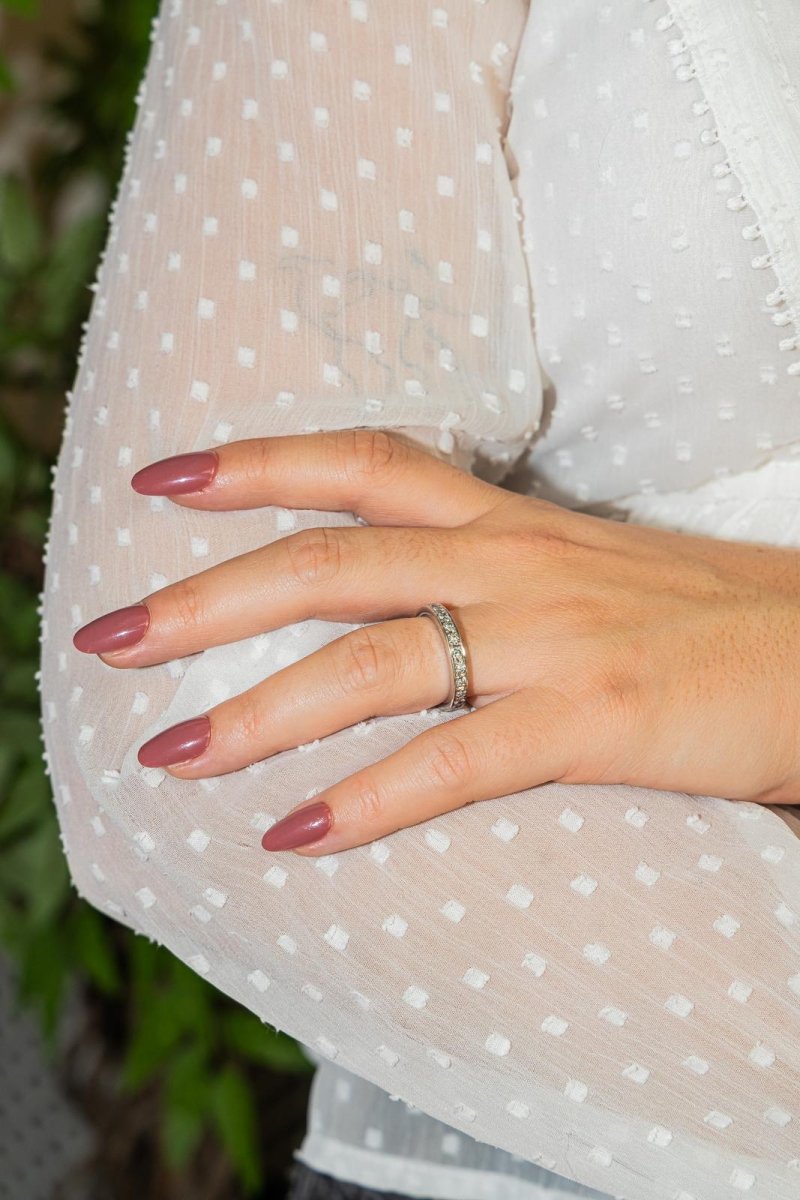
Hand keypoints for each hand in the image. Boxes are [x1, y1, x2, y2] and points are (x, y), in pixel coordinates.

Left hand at [72, 430, 799, 855]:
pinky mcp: (596, 718)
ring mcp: (555, 639)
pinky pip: (456, 761)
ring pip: (374, 661)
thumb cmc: (706, 619)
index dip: (258, 461)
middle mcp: (518, 563)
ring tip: (169, 753)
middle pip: (332, 562)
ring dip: (258, 711)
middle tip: (106, 636)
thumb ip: (495, 576)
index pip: (364, 462)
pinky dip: (367, 801)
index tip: (164, 477)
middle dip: (207, 599)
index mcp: (513, 522)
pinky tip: (294, 835)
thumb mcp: (588, 570)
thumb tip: (408, 610)